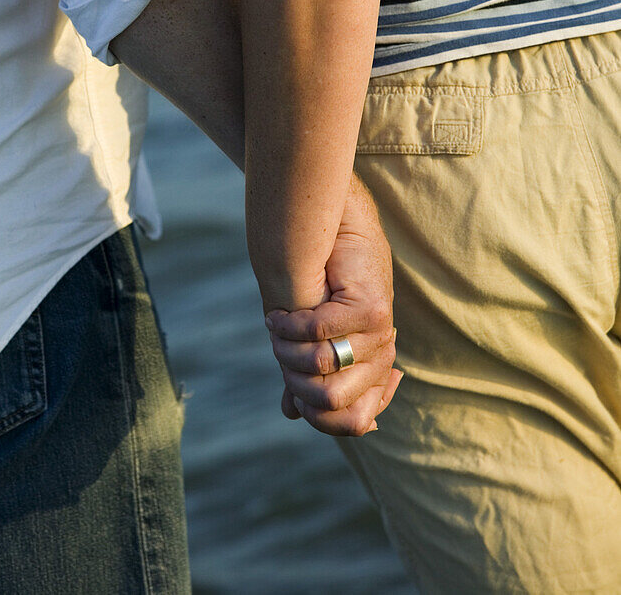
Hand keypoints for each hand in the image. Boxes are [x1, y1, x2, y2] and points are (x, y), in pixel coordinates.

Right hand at [266, 173, 402, 435]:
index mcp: (374, 372)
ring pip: (322, 365)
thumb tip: (291, 413)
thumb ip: (305, 374)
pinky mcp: (372, 309)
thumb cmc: (323, 288)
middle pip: (332, 401)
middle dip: (294, 380)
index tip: (294, 391)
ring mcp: (382, 334)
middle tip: (278, 352)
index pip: (354, 423)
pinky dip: (289, 326)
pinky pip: (319, 332)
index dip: (317, 415)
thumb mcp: (311, 339)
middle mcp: (384, 358)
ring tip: (275, 328)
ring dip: (287, 349)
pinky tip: (277, 316)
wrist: (337, 236)